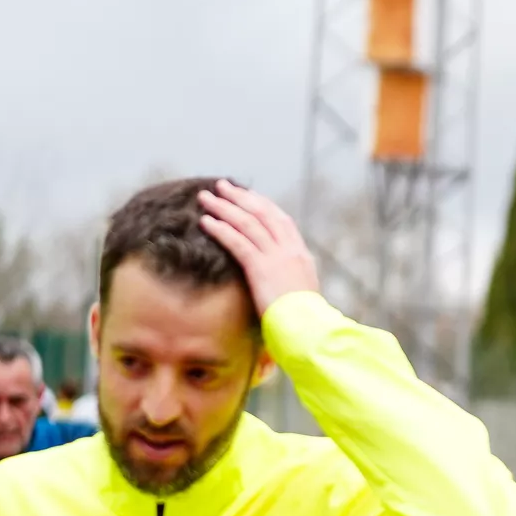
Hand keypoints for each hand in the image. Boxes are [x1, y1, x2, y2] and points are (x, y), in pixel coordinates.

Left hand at [194, 183, 321, 314]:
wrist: (310, 330)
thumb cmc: (305, 322)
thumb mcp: (301, 295)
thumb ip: (289, 282)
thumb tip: (279, 283)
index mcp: (301, 256)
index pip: (281, 220)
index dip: (262, 204)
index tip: (246, 195)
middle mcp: (291, 251)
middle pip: (264, 214)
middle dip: (241, 197)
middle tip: (222, 185)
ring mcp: (277, 258)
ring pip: (248, 223)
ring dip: (225, 207)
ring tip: (205, 197)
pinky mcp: (262, 269)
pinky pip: (238, 242)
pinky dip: (220, 229)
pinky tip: (205, 221)